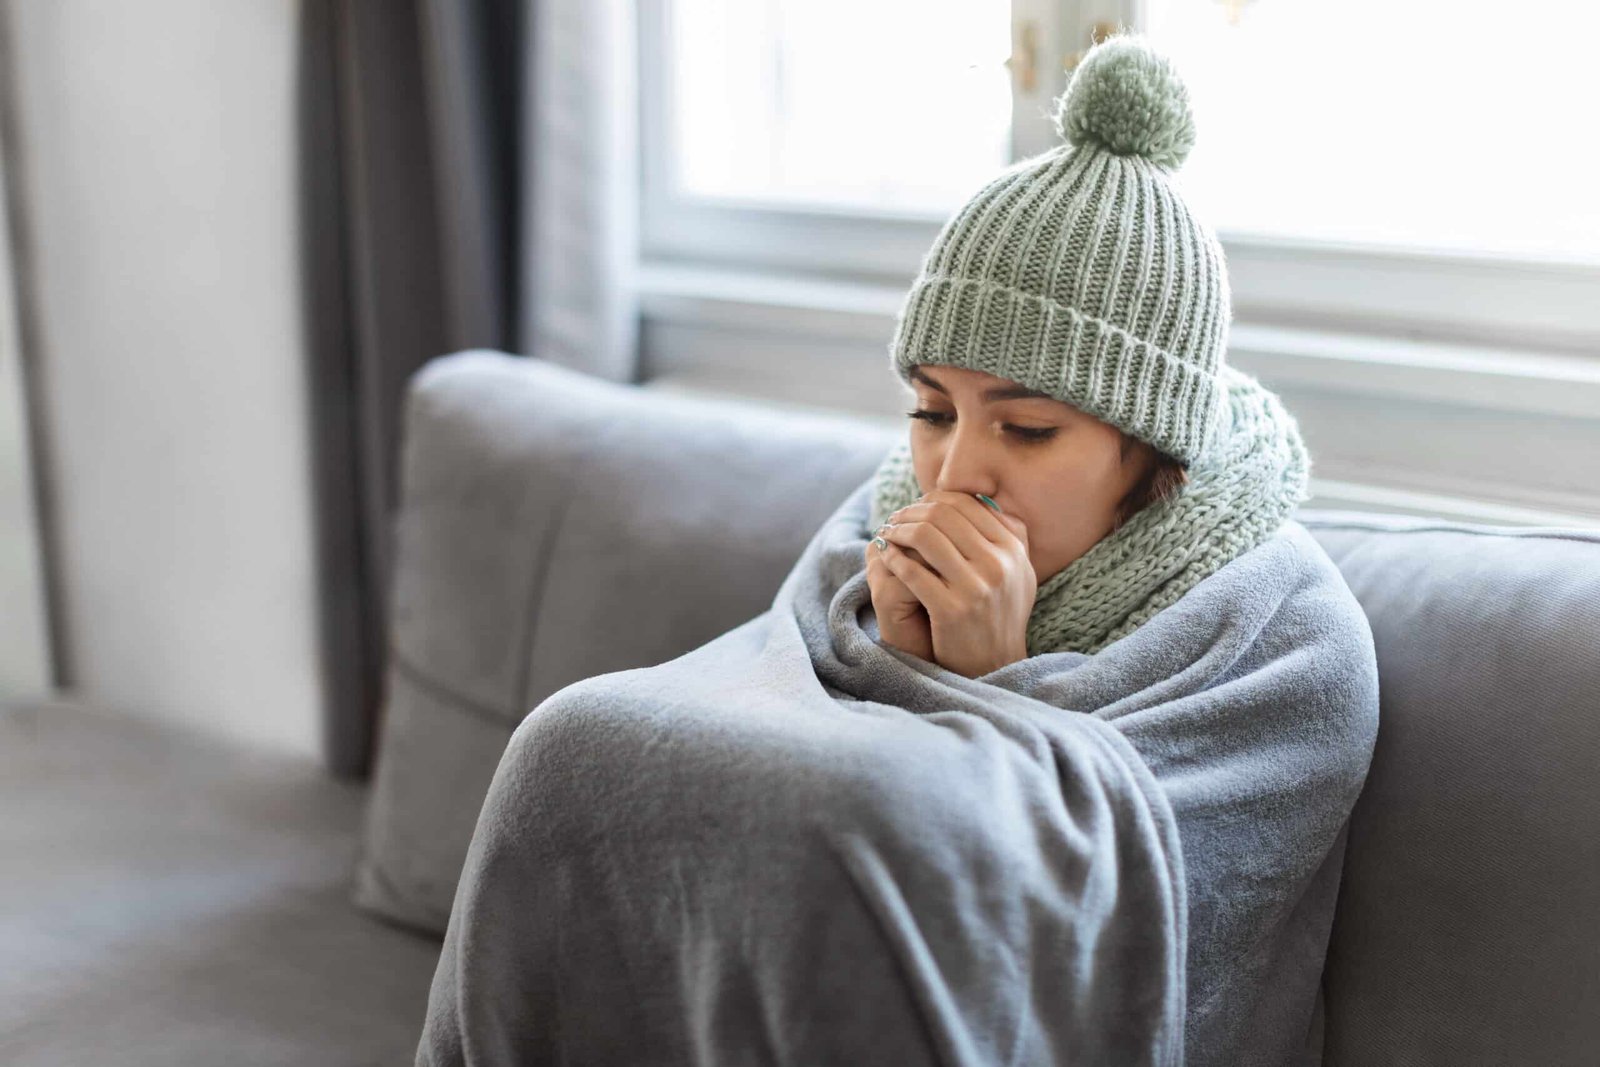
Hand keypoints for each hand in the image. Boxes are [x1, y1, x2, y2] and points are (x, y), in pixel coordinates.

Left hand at [874, 491, 1035, 677]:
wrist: (996, 663)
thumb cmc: (999, 612)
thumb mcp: (1017, 570)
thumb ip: (1007, 533)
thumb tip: (980, 495)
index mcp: (1013, 548)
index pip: (966, 504)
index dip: (933, 499)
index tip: (916, 506)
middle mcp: (999, 564)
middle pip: (943, 515)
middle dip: (911, 512)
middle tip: (894, 518)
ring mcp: (977, 588)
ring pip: (925, 537)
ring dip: (898, 531)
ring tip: (886, 534)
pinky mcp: (952, 611)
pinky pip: (913, 571)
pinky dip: (894, 558)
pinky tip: (886, 557)